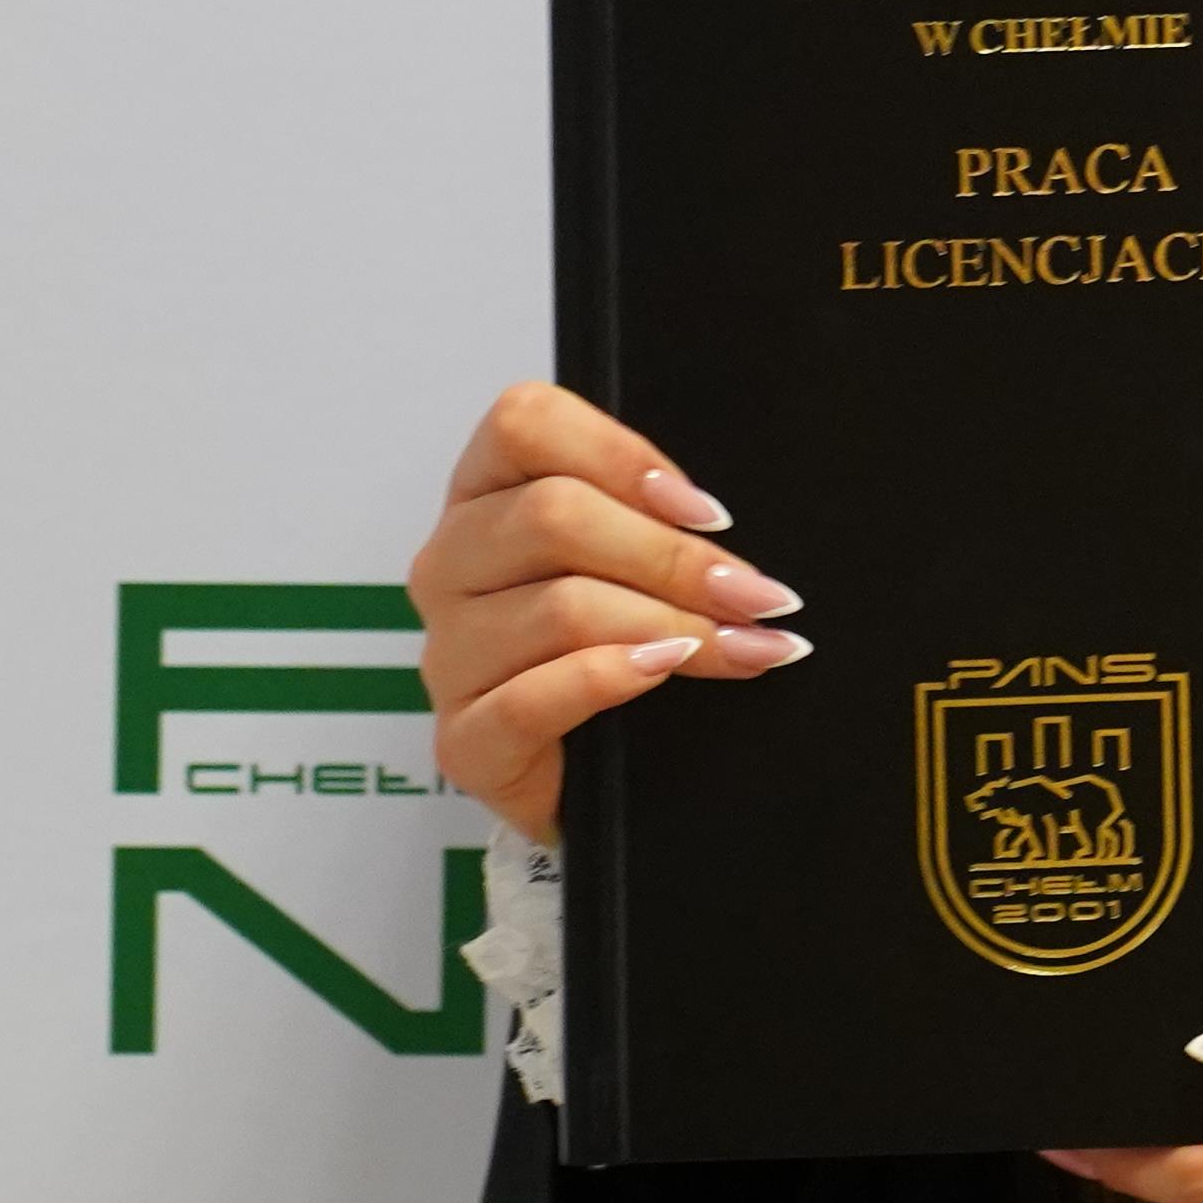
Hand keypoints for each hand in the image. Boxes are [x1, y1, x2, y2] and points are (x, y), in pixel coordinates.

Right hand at [410, 384, 812, 844]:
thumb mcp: (634, 563)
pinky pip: (533, 698)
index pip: (523, 423)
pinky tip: (663, 671)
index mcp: (484, 495)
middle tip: (753, 594)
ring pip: (560, 606)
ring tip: (743, 645)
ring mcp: (449, 655)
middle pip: (552, 516)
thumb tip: (718, 515)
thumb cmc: (621, 651)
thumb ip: (655, 517)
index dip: (621, 456)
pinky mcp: (464, 741)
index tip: (706, 510)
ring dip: (670, 622)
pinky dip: (610, 678)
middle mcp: (452, 565)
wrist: (595, 780)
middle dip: (673, 557)